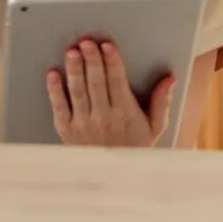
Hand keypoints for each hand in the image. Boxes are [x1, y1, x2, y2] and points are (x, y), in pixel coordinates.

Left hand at [46, 39, 175, 146]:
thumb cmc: (134, 148)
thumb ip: (161, 102)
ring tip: (72, 52)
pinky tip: (53, 73)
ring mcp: (83, 124)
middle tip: (86, 42)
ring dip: (74, 70)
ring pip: (77, 91)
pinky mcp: (66, 130)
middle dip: (91, 60)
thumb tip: (169, 79)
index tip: (108, 45)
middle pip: (96, 83)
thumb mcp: (154, 128)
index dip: (113, 62)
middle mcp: (103, 118)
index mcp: (125, 113)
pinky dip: (54, 90)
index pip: (118, 82)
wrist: (113, 179)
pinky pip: (59, 107)